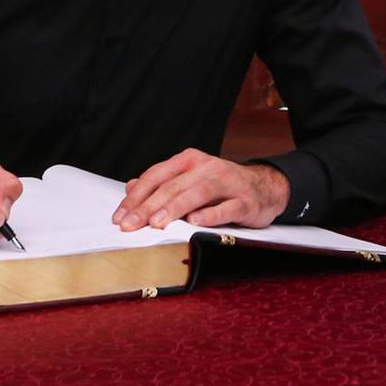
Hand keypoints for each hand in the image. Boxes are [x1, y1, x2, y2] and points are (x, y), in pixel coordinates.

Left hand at [112, 149, 287, 230]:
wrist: (266, 187)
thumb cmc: (222, 187)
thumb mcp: (190, 180)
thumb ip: (161, 184)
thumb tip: (130, 187)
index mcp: (190, 160)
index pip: (157, 175)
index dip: (136, 196)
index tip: (119, 217)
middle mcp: (208, 167)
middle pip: (173, 186)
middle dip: (148, 207)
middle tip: (130, 225)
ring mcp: (228, 183)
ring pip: (197, 193)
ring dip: (174, 208)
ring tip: (156, 223)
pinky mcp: (245, 201)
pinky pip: (227, 207)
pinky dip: (210, 214)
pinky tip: (195, 221)